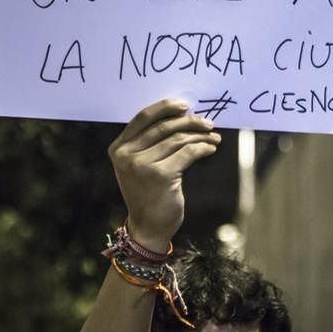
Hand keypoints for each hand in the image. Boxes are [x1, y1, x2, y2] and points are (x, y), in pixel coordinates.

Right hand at [109, 98, 220, 251]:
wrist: (148, 226)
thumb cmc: (148, 193)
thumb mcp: (139, 166)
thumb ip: (149, 143)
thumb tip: (181, 116)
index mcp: (118, 148)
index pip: (142, 117)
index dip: (165, 107)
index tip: (185, 105)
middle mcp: (127, 155)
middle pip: (164, 126)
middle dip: (189, 122)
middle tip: (208, 123)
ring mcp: (142, 165)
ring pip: (178, 139)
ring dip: (200, 136)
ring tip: (213, 137)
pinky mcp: (161, 175)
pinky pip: (187, 153)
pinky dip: (203, 148)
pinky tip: (211, 148)